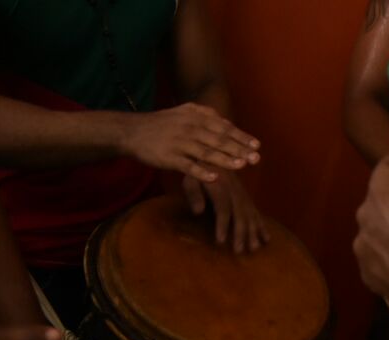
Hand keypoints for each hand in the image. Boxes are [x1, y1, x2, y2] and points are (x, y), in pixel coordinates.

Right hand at [124, 103, 259, 183]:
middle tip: (256, 159)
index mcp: (195, 116)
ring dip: (225, 160)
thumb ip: (204, 114)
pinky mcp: (169, 158)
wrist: (132, 131)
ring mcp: (179, 143)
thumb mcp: (183, 112)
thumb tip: (225, 121)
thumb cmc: (161, 124)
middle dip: (239, 149)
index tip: (256, 146)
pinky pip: (188, 166)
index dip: (241, 136)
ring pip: (206, 152)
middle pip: (218, 140)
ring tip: (241, 166)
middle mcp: (189, 128)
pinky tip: (215, 178)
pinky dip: (202, 172)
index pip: (223, 127)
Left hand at [183, 172, 270, 252]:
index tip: (221, 241)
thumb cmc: (197, 169)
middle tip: (239, 251)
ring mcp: (243, 194)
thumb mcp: (190, 178)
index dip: (222, 225)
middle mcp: (235, 190)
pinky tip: (266, 239)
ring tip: (254, 249)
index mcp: (220, 186)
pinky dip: (262, 226)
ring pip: (250, 215)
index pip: (223, 208)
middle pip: (240, 214)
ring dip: (253, 233)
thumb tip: (198, 212)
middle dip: (241, 234)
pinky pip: (256, 212)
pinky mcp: (247, 197)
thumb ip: (193, 194)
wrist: (215, 154)